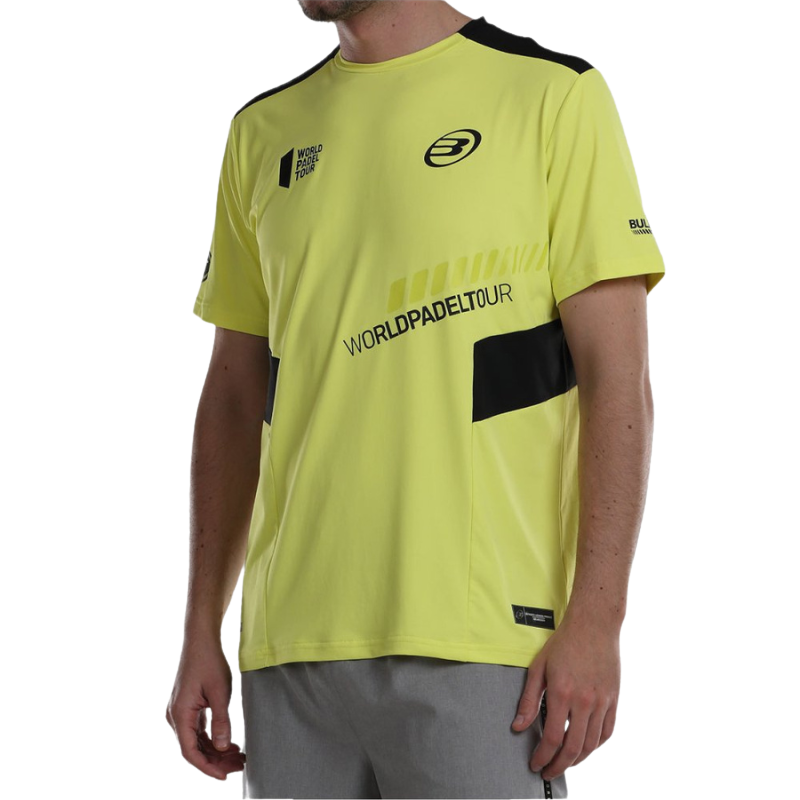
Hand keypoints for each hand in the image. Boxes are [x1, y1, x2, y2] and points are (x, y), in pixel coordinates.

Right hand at [166, 637, 245, 779]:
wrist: (200, 639)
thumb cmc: (209, 661)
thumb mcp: (220, 692)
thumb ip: (221, 721)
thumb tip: (222, 747)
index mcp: (179, 714)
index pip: (190, 752)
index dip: (207, 767)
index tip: (225, 775)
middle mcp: (175, 716)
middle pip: (194, 748)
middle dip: (216, 760)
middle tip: (240, 765)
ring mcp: (180, 711)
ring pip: (196, 740)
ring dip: (215, 750)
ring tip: (238, 756)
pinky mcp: (187, 706)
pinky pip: (197, 729)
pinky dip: (212, 738)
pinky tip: (229, 742)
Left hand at [510, 615, 619, 780]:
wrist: (594, 624)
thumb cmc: (564, 642)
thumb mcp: (538, 667)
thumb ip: (529, 700)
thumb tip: (518, 726)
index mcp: (563, 693)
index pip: (553, 738)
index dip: (543, 756)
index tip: (535, 764)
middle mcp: (585, 701)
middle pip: (573, 748)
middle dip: (558, 766)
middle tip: (548, 772)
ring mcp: (602, 701)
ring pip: (591, 744)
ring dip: (577, 760)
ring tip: (564, 764)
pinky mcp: (614, 699)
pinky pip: (607, 732)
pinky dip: (595, 746)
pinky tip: (584, 748)